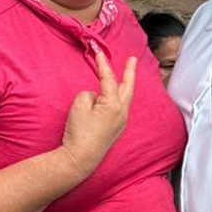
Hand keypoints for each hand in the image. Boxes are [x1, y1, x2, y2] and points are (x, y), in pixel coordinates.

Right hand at [59, 50, 135, 178]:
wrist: (80, 158)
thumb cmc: (79, 132)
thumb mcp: (79, 105)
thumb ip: (89, 94)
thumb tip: (96, 97)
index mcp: (114, 105)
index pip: (109, 79)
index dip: (103, 65)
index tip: (99, 53)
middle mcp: (122, 112)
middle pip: (128, 87)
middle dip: (129, 72)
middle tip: (132, 59)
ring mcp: (121, 122)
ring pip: (126, 97)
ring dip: (125, 84)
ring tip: (126, 73)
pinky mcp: (116, 129)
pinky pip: (121, 107)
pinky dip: (119, 97)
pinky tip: (114, 96)